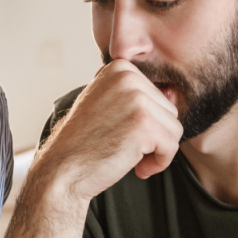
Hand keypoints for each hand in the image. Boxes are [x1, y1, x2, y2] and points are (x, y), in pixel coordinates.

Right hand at [36, 60, 182, 202]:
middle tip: (126, 149)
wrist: (62, 169)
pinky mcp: (144, 124)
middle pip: (169, 110)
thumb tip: (174, 93)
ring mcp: (136, 99)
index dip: (144, 123)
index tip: (122, 134)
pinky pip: (172, 146)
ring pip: (174, 128)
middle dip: (153, 137)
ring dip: (157, 150)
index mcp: (119, 68)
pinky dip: (159, 163)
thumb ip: (133, 94)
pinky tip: (137, 169)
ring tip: (131, 158)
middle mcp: (127, 77)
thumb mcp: (106, 104)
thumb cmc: (85, 142)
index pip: (157, 96)